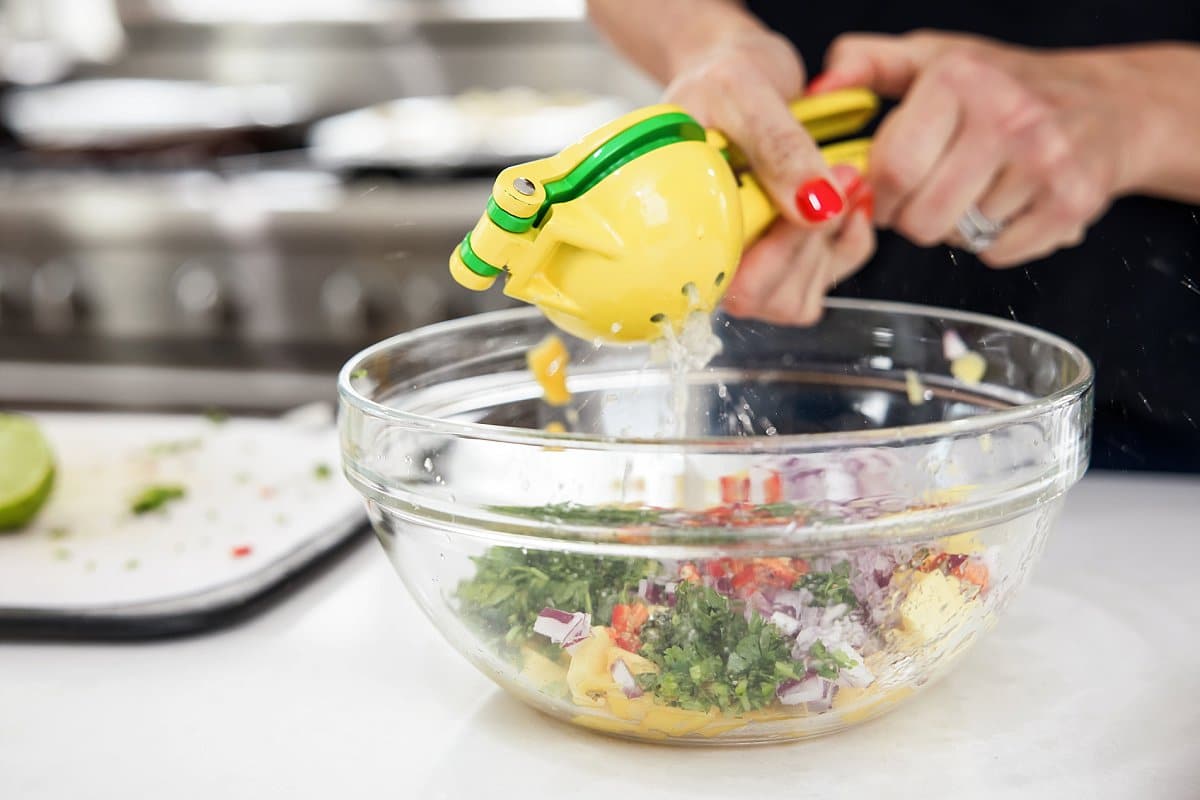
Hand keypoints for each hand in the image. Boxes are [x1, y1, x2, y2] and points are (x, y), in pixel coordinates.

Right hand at [664, 30, 875, 324]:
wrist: (734, 72)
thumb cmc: (718, 79)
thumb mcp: (742, 92)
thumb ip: (780, 148)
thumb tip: (819, 208)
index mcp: (671, 229)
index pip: (721, 286)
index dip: (769, 259)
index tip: (803, 205)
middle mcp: (704, 257)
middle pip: (763, 300)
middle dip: (809, 242)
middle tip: (835, 178)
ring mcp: (743, 263)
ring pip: (796, 299)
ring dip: (831, 243)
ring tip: (840, 178)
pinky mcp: (780, 257)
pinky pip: (822, 280)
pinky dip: (848, 243)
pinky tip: (845, 198)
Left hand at [812, 31, 1154, 266]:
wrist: (1109, 104)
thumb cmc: (1004, 84)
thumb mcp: (933, 58)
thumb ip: (868, 64)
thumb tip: (819, 86)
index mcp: (959, 79)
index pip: (890, 171)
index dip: (878, 194)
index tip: (886, 191)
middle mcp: (1006, 114)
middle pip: (920, 217)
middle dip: (914, 216)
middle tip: (933, 193)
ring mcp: (1044, 159)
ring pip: (958, 238)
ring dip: (957, 226)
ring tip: (977, 190)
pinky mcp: (1072, 201)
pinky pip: (999, 253)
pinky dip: (996, 241)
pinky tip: (1009, 204)